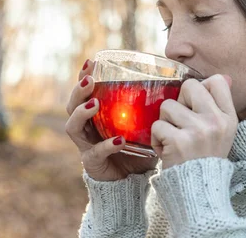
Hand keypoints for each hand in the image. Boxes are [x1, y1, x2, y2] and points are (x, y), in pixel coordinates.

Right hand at [65, 59, 157, 180]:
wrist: (132, 183)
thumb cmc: (137, 151)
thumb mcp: (143, 127)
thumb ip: (151, 111)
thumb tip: (174, 89)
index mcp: (96, 116)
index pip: (85, 92)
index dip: (84, 77)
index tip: (91, 62)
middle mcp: (86, 128)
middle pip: (71, 105)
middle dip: (78, 91)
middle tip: (89, 80)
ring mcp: (86, 146)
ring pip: (73, 126)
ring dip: (82, 112)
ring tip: (94, 103)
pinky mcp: (92, 164)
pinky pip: (95, 152)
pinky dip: (107, 145)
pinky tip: (119, 140)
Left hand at [151, 74, 237, 168]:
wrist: (199, 192)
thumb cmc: (206, 158)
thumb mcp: (222, 132)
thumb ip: (221, 104)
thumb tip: (224, 77)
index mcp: (229, 118)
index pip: (217, 81)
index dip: (201, 88)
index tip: (196, 106)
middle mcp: (216, 122)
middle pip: (189, 86)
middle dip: (179, 101)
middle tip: (182, 122)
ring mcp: (198, 131)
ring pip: (167, 106)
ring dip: (165, 122)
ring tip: (174, 138)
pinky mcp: (179, 142)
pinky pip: (157, 125)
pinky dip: (156, 138)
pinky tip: (166, 149)